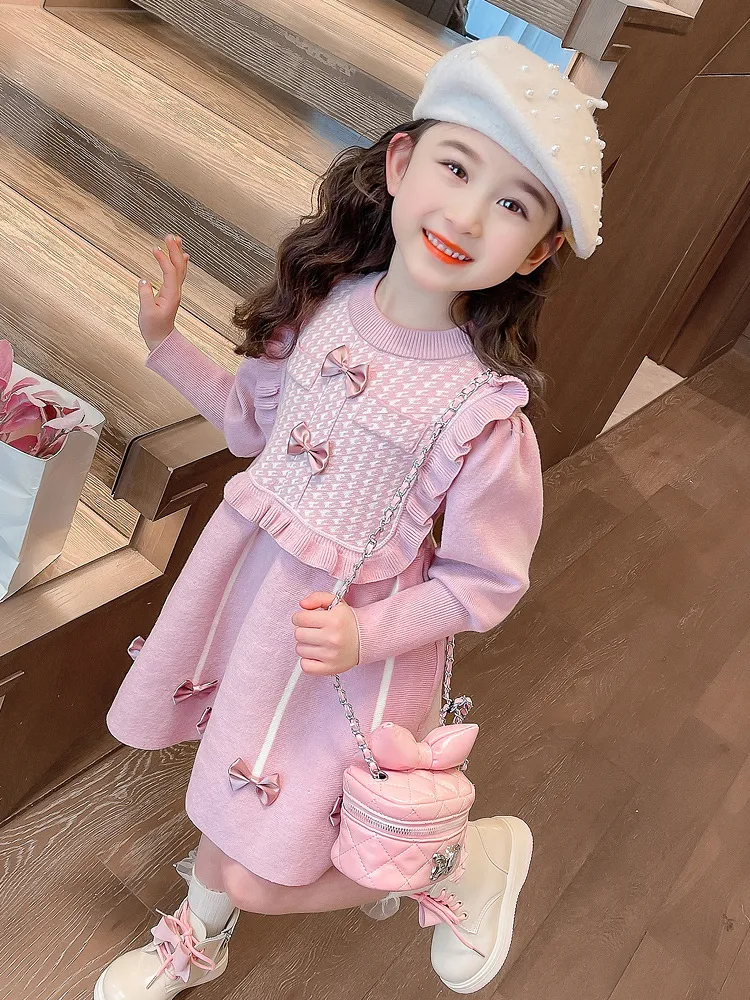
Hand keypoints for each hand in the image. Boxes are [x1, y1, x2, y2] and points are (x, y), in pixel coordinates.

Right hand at [137, 233, 188, 351]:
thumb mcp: (146, 313)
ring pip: (180, 269)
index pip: (169, 272)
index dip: (163, 259)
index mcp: (171, 295)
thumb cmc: (153, 327)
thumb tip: (143, 281)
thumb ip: (145, 296)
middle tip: (170, 235)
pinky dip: (179, 263)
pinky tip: (181, 256)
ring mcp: (175, 291)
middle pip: (178, 267)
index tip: (155, 248)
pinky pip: (178, 274)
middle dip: (174, 250)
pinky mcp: (172, 292)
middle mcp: (176, 291)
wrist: (161, 339)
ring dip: (177, 253)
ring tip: (176, 239)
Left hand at [292, 592, 359, 675]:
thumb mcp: (335, 603)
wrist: (365, 640)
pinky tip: (316, 654)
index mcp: (333, 620)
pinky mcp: (329, 668)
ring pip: (300, 649)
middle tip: (313, 630)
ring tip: (317, 641)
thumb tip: (302, 604)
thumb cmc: (347, 622)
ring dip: (305, 645)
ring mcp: (331, 655)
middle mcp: (332, 638)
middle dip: (303, 630)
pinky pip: (305, 666)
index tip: (306, 619)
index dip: (300, 617)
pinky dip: (307, 660)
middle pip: (298, 634)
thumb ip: (317, 597)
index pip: (300, 618)